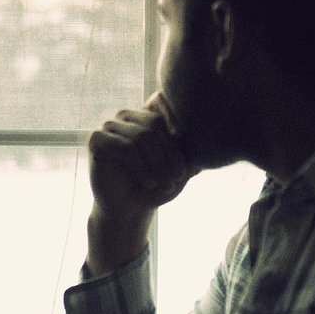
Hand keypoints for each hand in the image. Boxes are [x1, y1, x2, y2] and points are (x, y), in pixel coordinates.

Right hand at [85, 92, 197, 275]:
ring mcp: (109, 125)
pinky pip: (124, 147)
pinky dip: (141, 167)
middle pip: (155, 124)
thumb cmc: (156, 185)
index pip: (164, 104)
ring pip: (141, 137)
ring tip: (166, 183)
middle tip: (178, 177)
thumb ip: (195, 151)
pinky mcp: (97, 140)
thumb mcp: (182, 167)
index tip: (186, 156)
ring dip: (158, 164)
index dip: (178, 124)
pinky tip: (149, 182)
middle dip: (170, 153)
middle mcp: (127, 114)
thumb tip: (217, 138)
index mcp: (147, 113)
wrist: (130, 209)